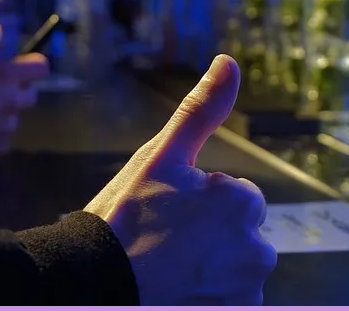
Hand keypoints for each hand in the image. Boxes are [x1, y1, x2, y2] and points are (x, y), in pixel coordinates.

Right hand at [0, 20, 49, 171]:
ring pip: (16, 116)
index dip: (34, 65)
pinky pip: (4, 137)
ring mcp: (7, 127)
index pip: (41, 68)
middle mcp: (12, 101)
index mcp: (5, 77)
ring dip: (6, 112)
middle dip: (20, 90)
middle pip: (31, 95)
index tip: (23, 65)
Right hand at [85, 55, 276, 304]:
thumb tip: (228, 61)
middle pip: (242, 234)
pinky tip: (179, 290)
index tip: (169, 215)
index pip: (238, 196)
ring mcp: (246, 291)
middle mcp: (256, 251)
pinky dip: (212, 294)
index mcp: (242, 202)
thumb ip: (202, 109)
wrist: (92, 282)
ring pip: (237, 267)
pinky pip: (233, 297)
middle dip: (214, 236)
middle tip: (167, 244)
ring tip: (169, 269)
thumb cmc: (124, 216)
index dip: (202, 202)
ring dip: (213, 268)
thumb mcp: (161, 156)